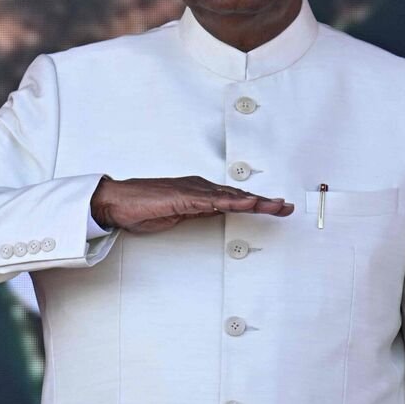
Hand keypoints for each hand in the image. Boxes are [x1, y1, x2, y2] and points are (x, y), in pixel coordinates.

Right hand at [91, 175, 293, 233]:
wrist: (117, 202)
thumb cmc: (141, 208)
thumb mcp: (177, 215)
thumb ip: (197, 213)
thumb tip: (216, 214)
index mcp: (198, 193)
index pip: (233, 199)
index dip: (256, 204)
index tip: (276, 208)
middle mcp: (199, 188)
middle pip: (238, 196)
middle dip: (264, 202)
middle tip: (287, 207)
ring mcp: (192, 191)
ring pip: (231, 197)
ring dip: (255, 202)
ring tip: (276, 206)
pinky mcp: (183, 197)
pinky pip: (213, 201)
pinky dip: (233, 203)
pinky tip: (247, 205)